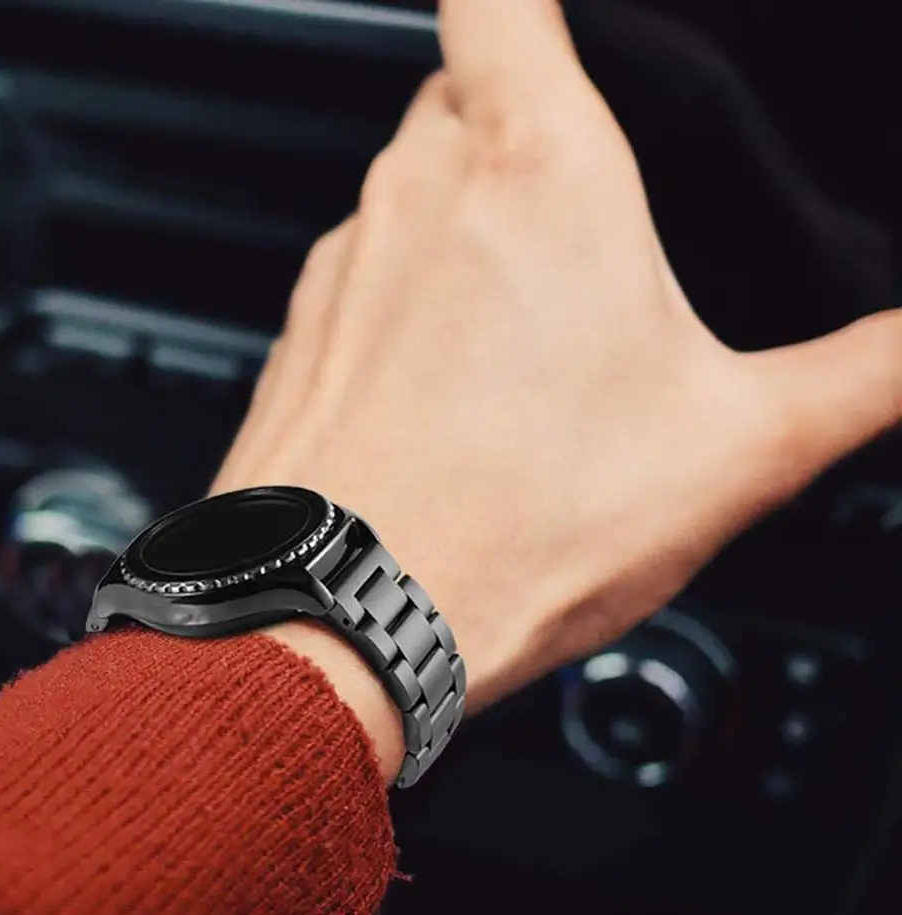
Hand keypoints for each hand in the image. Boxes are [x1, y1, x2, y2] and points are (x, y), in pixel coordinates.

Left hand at [214, 0, 899, 765]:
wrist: (346, 620)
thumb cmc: (508, 535)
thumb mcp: (734, 451)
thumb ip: (862, 375)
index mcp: (534, 169)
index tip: (574, 29)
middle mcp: (417, 193)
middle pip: (467, 93)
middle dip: (529, 134)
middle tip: (594, 234)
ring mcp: (344, 266)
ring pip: (411, 192)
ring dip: (470, 234)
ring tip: (532, 344)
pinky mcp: (303, 338)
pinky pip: (364, 282)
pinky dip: (407, 309)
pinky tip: (455, 400)